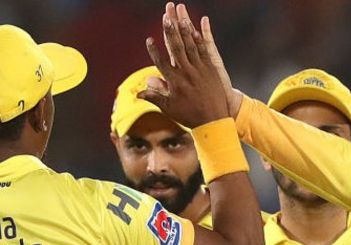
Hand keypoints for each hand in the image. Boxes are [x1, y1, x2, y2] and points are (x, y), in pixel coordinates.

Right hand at [139, 3, 238, 126]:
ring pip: (190, 46)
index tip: (149, 40)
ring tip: (179, 19)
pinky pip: (203, 51)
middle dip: (169, 32)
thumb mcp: (169, 108)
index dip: (154, 51)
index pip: (161, 63)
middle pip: (176, 48)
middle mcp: (186, 73)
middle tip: (165, 18)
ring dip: (184, 31)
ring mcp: (199, 70)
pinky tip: (195, 31)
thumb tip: (137, 93)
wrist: (213, 120)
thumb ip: (154, 97)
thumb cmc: (189, 116)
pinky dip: (198, 40)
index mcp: (174, 82)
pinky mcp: (210, 69)